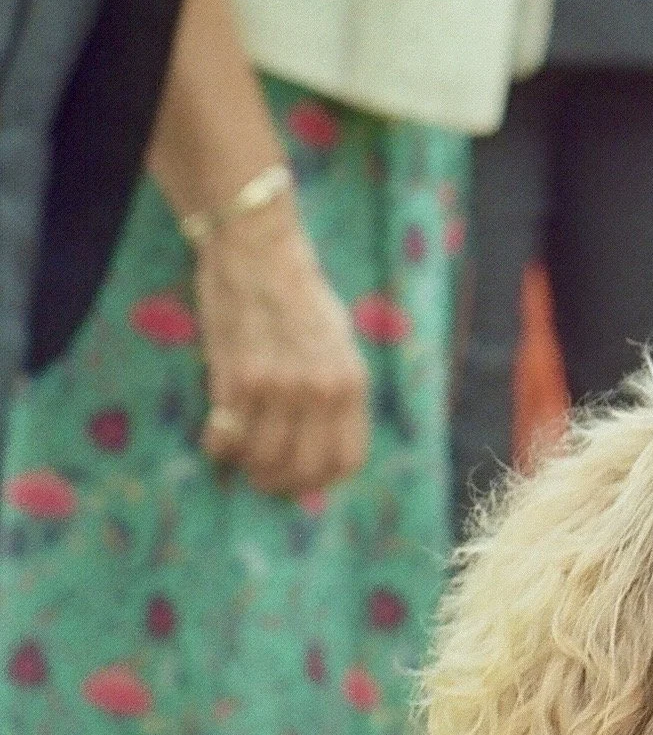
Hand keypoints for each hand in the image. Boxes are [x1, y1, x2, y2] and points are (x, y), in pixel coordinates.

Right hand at [194, 205, 370, 498]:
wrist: (258, 251)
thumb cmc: (298, 294)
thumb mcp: (338, 341)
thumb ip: (335, 390)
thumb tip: (323, 440)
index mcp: (352, 381)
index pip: (347, 460)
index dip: (323, 480)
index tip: (303, 479)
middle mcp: (320, 390)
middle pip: (304, 470)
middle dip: (282, 484)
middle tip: (264, 477)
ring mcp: (279, 387)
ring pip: (262, 461)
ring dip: (248, 467)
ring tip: (240, 456)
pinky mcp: (237, 379)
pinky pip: (226, 439)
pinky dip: (219, 447)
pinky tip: (217, 436)